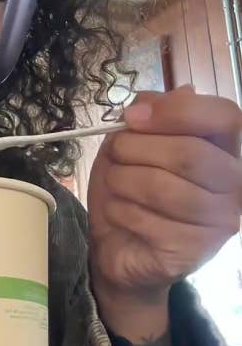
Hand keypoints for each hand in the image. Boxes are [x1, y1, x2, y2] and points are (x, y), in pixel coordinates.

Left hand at [87, 86, 241, 301]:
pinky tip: (120, 213)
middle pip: (189, 154)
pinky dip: (120, 211)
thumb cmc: (131, 190)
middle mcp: (235, 183)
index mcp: (226, 148)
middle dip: (136, 149)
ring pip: (163, 188)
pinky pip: (148, 220)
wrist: (119, 246)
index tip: (132, 118)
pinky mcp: (196, 250)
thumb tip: (170, 95)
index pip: (226, 116)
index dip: (177, 112)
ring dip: (123, 181)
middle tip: (116, 153)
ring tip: (115, 184)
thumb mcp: (133, 142)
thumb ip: (152, 114)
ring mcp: (221, 220)